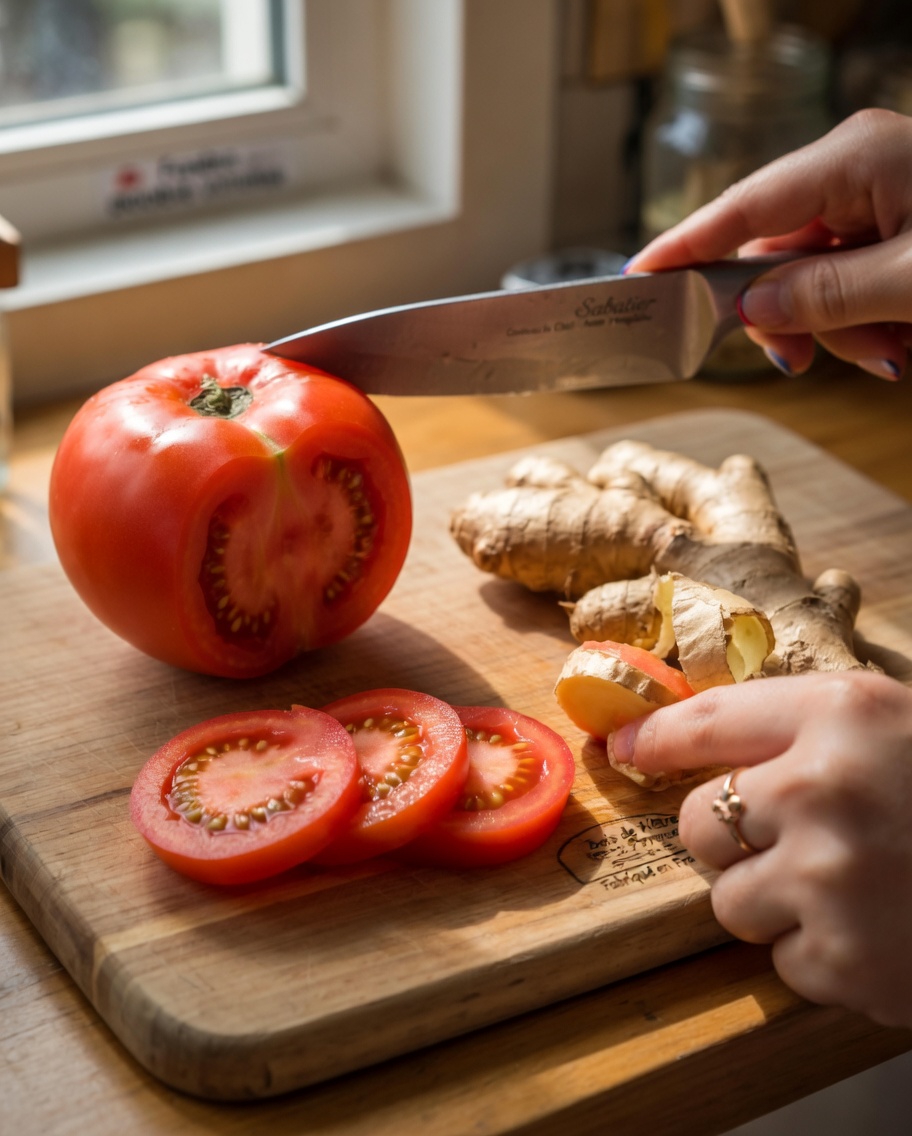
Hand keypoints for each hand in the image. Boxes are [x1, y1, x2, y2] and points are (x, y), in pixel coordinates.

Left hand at [612, 670, 911, 1027]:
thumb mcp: (887, 724)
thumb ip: (793, 725)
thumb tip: (674, 739)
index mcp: (839, 715)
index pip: (706, 721)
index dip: (654, 737)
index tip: (623, 746)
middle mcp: (822, 790)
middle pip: (699, 823)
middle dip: (733, 837)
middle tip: (803, 838)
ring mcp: (830, 880)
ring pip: (727, 901)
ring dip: (773, 901)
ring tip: (853, 886)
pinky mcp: (846, 961)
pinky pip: (780, 961)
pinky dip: (819, 954)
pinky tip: (877, 929)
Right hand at [625, 109, 911, 381]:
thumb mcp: (909, 280)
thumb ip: (825, 295)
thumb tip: (752, 308)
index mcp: (853, 159)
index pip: (741, 208)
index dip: (684, 247)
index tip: (635, 276)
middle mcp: (854, 170)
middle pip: (773, 256)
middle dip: (788, 316)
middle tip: (800, 359)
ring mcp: (875, 198)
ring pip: (809, 280)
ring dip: (837, 328)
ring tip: (891, 348)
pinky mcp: (893, 227)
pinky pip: (846, 283)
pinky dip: (863, 320)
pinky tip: (900, 336)